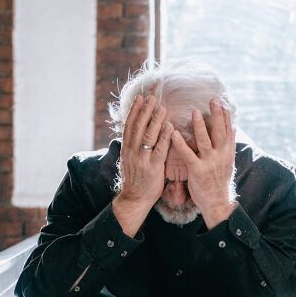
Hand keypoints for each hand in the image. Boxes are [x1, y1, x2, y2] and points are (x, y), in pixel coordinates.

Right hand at [113, 94, 173, 236]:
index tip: (140, 98)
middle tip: (152, 97)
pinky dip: (164, 137)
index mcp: (126, 149)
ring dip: (155, 120)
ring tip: (162, 107)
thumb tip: (137, 132)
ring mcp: (142, 159)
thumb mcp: (130, 160)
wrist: (134, 199)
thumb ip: (134, 146)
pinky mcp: (152, 168)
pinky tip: (169, 127)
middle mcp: (132, 151)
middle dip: (145, 110)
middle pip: (138, 126)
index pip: (129, 125)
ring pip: (147, 135)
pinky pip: (159, 149)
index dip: (135, 111)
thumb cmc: (136, 179)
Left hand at [171, 99, 236, 228]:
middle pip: (220, 131)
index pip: (229, 130)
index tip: (222, 103)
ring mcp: (210, 163)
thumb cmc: (219, 182)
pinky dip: (181, 143)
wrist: (217, 203)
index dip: (226, 116)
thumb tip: (230, 131)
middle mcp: (221, 156)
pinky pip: (188, 154)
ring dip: (200, 125)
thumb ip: (226, 147)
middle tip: (213, 100)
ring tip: (194, 112)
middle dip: (217, 115)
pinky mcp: (197, 170)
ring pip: (205, 140)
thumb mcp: (227, 163)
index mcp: (228, 153)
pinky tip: (174, 133)